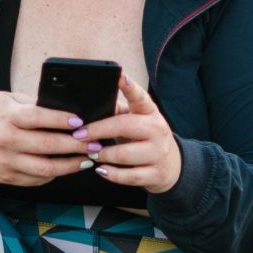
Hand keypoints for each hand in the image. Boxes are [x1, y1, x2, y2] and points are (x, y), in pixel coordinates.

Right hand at [0, 89, 103, 188]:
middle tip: (95, 143)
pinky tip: (66, 167)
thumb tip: (66, 112)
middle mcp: (6, 142)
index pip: (38, 118)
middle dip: (76, 146)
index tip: (81, 122)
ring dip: (71, 165)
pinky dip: (54, 174)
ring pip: (45, 169)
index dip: (61, 120)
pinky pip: (36, 180)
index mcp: (7, 117)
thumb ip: (34, 106)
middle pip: (47, 146)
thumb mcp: (8, 100)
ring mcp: (6, 163)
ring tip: (87, 159)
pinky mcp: (7, 178)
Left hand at [81, 71, 181, 193]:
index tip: (120, 76)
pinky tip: (101, 170)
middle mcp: (158, 130)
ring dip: (102, 155)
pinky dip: (111, 174)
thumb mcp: (136, 121)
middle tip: (79, 135)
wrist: (173, 165)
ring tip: (91, 154)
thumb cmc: (144, 138)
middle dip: (98, 130)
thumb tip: (86, 112)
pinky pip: (129, 176)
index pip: (140, 97)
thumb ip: (116, 114)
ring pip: (124, 155)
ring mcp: (159, 153)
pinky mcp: (157, 174)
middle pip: (125, 126)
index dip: (130, 87)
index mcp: (150, 112)